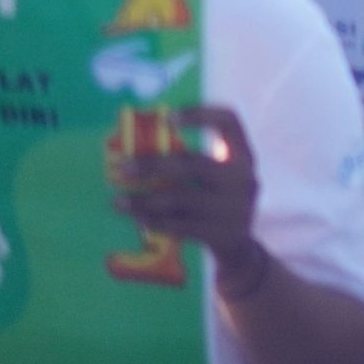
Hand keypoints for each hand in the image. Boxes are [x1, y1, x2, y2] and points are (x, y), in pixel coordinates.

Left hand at [111, 105, 260, 293]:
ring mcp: (233, 207)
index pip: (229, 122)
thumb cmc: (220, 201)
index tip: (167, 118)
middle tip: (122, 167)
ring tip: (118, 201)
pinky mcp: (220, 233)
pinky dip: (154, 221)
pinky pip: (179, 224)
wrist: (240, 248)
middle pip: (194, 163)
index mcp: (245, 155)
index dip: (200, 114)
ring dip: (144, 200)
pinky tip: (137, 218)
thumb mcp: (222, 177)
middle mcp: (243, 178)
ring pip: (180, 198)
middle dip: (153, 164)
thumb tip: (142, 150)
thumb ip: (196, 161)